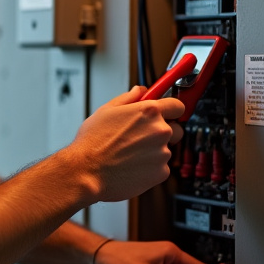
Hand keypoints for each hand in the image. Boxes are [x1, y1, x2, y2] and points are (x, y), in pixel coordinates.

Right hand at [66, 88, 184, 202]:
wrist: (86, 171)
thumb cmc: (93, 142)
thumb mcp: (106, 110)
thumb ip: (128, 98)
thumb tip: (139, 91)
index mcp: (149, 112)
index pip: (177, 106)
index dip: (172, 110)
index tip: (169, 114)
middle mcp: (160, 131)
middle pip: (175, 130)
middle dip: (162, 133)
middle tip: (141, 139)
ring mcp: (162, 153)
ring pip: (164, 150)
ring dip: (152, 152)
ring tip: (129, 155)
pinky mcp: (161, 173)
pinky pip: (160, 168)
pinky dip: (150, 169)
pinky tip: (131, 167)